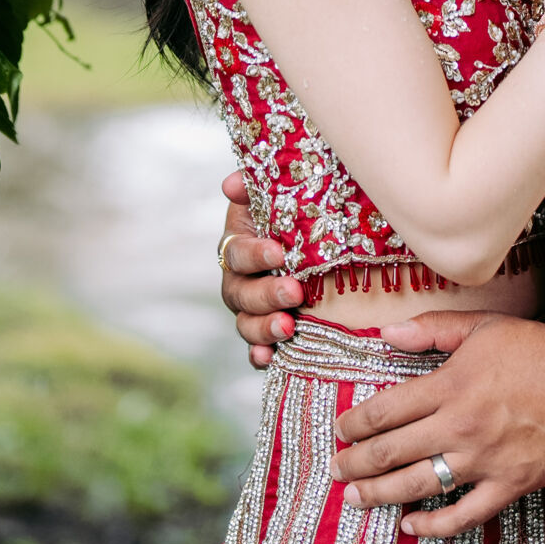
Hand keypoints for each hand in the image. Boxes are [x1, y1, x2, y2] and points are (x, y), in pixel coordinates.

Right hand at [216, 170, 302, 366]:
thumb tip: (231, 184)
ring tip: (288, 327)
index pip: (237, 252)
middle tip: (294, 291)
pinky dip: (259, 355)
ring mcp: (251, 308)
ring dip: (263, 328)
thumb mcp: (276, 194)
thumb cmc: (293, 213)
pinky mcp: (267, 331)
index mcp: (239, 244)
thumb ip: (254, 186)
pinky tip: (268, 358)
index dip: (254, 254)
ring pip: (245, 323)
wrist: (313, 236)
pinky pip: (255, 348)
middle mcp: (239, 280)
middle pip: (239, 293)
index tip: (279, 252)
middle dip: (265, 294)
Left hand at [331, 312, 544, 536]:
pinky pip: (464, 514)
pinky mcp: (510, 484)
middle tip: (336, 469)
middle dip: (355, 463)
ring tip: (356, 499)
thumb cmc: (537, 348)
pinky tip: (410, 526)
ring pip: (417, 485)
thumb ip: (432, 329)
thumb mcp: (481, 325)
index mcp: (449, 386)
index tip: (340, 431)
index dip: (354, 424)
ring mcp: (484, 460)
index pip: (385, 411)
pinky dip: (433, 526)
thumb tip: (388, 333)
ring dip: (379, 495)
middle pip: (391, 452)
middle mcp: (459, 426)